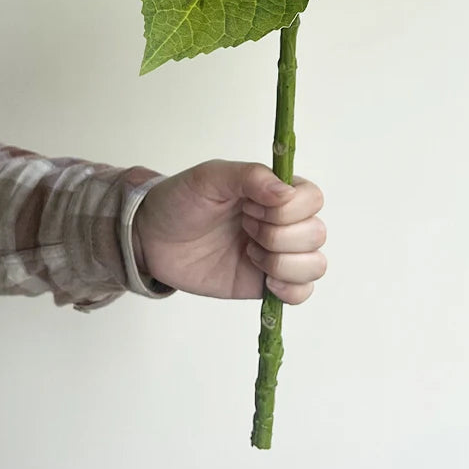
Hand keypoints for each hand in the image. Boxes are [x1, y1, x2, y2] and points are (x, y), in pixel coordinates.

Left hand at [132, 159, 326, 304]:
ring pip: (315, 264)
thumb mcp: (211, 177)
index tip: (250, 208)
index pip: (313, 198)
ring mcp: (277, 254)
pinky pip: (303, 292)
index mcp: (276, 191)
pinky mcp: (266, 283)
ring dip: (284, 262)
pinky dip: (291, 289)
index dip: (288, 209)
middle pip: (316, 233)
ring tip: (249, 254)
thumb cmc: (181, 200)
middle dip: (278, 236)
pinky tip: (265, 281)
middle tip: (243, 229)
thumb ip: (250, 176)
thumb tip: (286, 193)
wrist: (152, 237)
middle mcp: (284, 222)